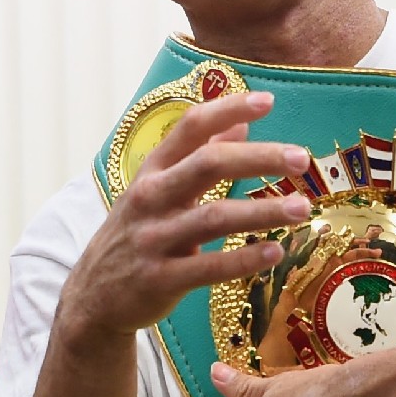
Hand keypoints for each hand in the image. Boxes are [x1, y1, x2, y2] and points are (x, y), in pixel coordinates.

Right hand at [59, 91, 310, 339]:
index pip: (191, 127)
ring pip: (214, 217)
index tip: (267, 101)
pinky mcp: (160, 278)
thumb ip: (198, 155)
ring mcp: (154, 238)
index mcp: (154, 169)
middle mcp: (152, 197)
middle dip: (259, 158)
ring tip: (302, 208)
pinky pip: (208, 267)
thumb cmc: (137, 231)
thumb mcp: (158, 188)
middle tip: (301, 159)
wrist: (94, 296)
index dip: (228, 109)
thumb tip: (240, 124)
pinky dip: (244, 259)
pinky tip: (276, 251)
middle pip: (209, 164)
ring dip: (263, 211)